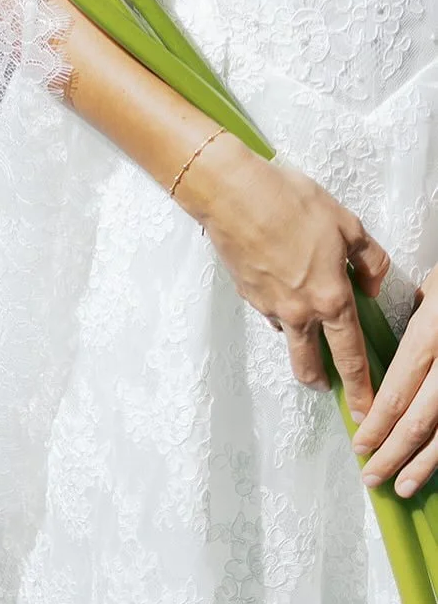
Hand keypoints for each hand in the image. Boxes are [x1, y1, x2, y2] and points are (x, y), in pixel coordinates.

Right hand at [177, 140, 389, 420]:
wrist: (231, 193)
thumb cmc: (289, 202)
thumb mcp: (347, 224)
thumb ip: (370, 260)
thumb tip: (372, 284)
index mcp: (331, 298)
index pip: (352, 356)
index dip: (361, 388)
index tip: (366, 410)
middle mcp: (300, 311)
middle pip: (310, 366)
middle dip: (321, 382)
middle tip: (329, 388)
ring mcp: (269, 306)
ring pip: (287, 338)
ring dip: (298, 340)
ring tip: (304, 322)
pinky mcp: (246, 294)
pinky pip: (269, 310)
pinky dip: (279, 306)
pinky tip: (281, 281)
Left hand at [351, 270, 437, 497]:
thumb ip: (417, 315)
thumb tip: (400, 344)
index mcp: (434, 334)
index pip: (398, 390)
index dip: (377, 422)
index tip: (358, 443)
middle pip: (420, 420)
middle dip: (391, 453)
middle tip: (369, 477)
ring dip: (423, 465)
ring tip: (400, 487)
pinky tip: (435, 470)